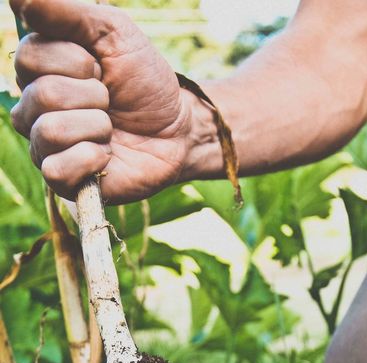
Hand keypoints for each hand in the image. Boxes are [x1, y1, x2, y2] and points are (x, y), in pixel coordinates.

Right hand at [10, 0, 193, 202]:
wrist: (177, 128)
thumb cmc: (143, 80)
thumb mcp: (112, 31)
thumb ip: (64, 10)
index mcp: (38, 71)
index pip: (30, 58)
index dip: (76, 61)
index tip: (101, 69)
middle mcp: (34, 110)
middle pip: (41, 95)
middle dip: (91, 95)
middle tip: (110, 100)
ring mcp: (47, 148)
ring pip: (50, 132)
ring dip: (96, 125)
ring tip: (111, 127)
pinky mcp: (65, 182)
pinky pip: (56, 169)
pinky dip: (91, 159)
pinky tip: (106, 155)